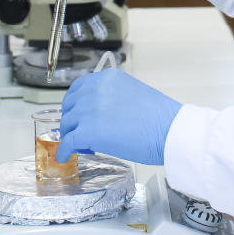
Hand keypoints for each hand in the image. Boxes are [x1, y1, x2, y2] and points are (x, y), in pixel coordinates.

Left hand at [57, 68, 181, 164]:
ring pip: (67, 124)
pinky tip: (67, 156)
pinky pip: (67, 143)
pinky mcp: (88, 131)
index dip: (75, 103)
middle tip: (78, 131)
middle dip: (72, 119)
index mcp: (108, 78)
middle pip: (70, 106)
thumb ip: (111, 96)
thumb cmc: (158, 117)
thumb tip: (98, 113)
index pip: (79, 87)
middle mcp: (96, 90)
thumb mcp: (132, 93)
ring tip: (82, 145)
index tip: (77, 112)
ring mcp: (90, 110)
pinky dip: (64, 151)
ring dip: (70, 135)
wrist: (168, 130)